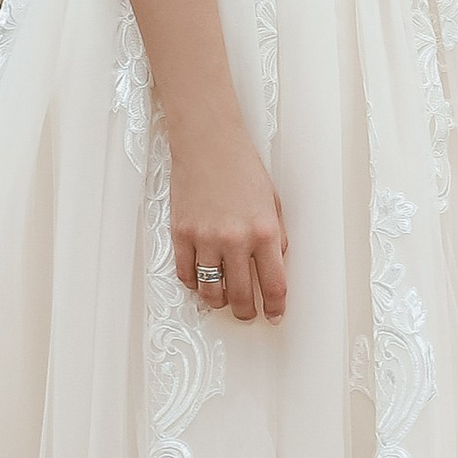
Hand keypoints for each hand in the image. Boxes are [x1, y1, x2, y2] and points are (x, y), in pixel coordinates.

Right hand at [169, 124, 288, 322]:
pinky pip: (186, 275)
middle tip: (247, 314)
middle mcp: (236, 239)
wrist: (208, 142)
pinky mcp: (181, 234)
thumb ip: (276, 238)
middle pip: (241, 296)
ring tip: (223, 300)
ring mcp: (206, 238)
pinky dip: (194, 283)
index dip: (275, 307)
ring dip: (219, 302)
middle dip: (245, 312)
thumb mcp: (272, 203)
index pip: (273, 284)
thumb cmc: (243, 168)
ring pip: (210, 292)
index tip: (273, 315)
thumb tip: (274, 269)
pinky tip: (201, 280)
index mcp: (265, 231)